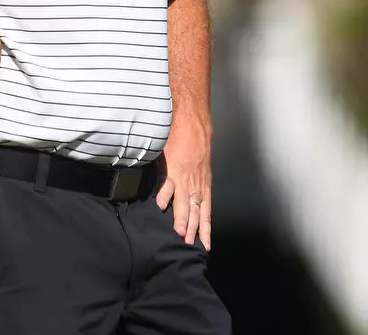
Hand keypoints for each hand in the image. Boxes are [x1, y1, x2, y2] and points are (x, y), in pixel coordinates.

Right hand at [155, 121, 212, 250]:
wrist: (193, 123)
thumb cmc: (196, 142)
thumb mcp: (201, 166)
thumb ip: (196, 181)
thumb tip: (189, 193)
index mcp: (204, 184)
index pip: (206, 212)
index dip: (206, 229)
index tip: (206, 245)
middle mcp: (196, 183)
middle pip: (195, 211)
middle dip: (192, 229)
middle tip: (189, 244)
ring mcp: (184, 176)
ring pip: (183, 202)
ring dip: (180, 218)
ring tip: (178, 233)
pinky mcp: (173, 167)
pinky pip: (167, 184)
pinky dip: (164, 195)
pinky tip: (160, 206)